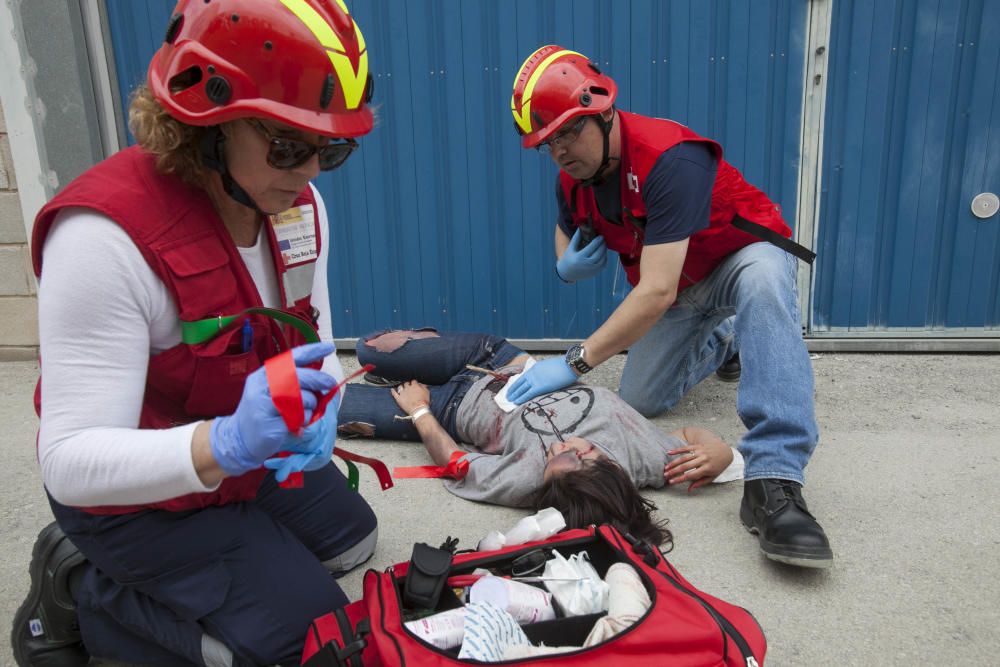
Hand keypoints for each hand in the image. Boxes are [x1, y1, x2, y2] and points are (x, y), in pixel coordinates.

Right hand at [210, 342, 336, 476]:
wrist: (239, 438)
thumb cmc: (264, 412)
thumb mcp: (273, 391)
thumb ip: (293, 383)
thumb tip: (323, 379)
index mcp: (265, 374)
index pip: (290, 358)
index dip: (312, 351)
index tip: (329, 348)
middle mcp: (262, 385)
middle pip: (298, 376)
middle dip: (319, 379)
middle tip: (331, 383)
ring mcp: (263, 404)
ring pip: (301, 398)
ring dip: (311, 405)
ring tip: (304, 413)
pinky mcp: (269, 423)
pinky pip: (298, 418)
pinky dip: (304, 421)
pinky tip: (297, 424)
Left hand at [391, 380, 430, 414]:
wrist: (418, 409)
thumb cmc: (424, 401)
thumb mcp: (427, 392)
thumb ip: (424, 387)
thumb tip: (422, 384)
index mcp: (415, 386)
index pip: (413, 381)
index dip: (414, 383)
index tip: (415, 385)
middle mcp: (408, 388)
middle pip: (406, 383)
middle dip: (407, 385)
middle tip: (409, 387)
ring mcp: (402, 393)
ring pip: (400, 387)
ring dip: (401, 387)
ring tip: (402, 388)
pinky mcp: (398, 398)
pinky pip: (394, 393)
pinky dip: (393, 391)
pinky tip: (392, 389)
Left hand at [506, 357, 577, 404]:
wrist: (569, 364)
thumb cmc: (564, 366)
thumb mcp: (549, 367)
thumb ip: (543, 373)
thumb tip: (542, 380)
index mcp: (535, 368)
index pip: (522, 377)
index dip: (516, 384)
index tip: (511, 388)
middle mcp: (533, 373)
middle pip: (519, 383)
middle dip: (513, 390)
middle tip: (507, 396)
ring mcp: (536, 380)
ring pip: (521, 389)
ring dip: (514, 395)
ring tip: (509, 400)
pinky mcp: (540, 386)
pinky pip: (528, 394)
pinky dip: (521, 398)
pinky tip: (516, 402)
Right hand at [556, 228, 606, 281]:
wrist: (566, 273)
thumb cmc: (568, 258)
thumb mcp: (570, 248)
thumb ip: (576, 237)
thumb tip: (581, 226)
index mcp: (579, 257)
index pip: (592, 246)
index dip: (598, 240)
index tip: (601, 236)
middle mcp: (586, 264)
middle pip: (599, 252)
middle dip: (603, 245)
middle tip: (604, 240)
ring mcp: (591, 270)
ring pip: (603, 259)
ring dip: (605, 251)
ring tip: (603, 245)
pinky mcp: (594, 273)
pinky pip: (603, 265)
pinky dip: (605, 258)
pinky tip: (603, 253)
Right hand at [664, 429, 733, 491]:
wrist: (725, 452)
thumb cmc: (718, 466)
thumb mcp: (712, 476)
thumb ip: (700, 483)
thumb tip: (689, 489)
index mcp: (707, 468)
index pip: (690, 475)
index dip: (680, 479)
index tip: (671, 482)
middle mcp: (703, 459)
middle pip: (685, 466)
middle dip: (674, 471)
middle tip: (665, 475)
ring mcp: (700, 452)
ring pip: (684, 458)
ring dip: (673, 463)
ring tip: (666, 468)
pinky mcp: (697, 446)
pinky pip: (685, 448)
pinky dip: (677, 450)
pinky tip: (668, 452)